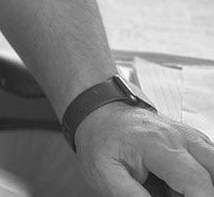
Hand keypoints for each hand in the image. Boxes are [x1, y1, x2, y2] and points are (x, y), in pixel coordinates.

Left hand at [75, 102, 213, 196]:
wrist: (99, 114)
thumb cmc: (101, 140)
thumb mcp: (104, 173)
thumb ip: (132, 196)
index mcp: (157, 143)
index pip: (197, 181)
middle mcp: (179, 136)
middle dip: (205, 192)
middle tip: (174, 194)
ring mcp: (189, 137)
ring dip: (203, 185)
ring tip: (173, 190)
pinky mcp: (192, 142)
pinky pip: (210, 164)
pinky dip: (203, 179)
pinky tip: (178, 186)